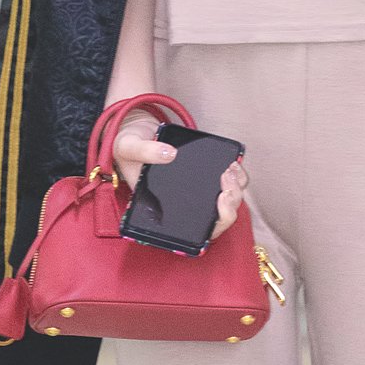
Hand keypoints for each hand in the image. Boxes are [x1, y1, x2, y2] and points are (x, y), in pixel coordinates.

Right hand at [112, 110, 248, 241]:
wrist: (135, 132)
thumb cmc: (128, 148)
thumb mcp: (128, 147)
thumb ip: (145, 152)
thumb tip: (170, 154)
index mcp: (165, 210)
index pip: (196, 231)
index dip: (216, 222)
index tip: (221, 199)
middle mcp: (184, 206)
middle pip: (219, 218)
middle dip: (231, 202)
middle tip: (226, 177)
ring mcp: (197, 192)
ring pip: (228, 201)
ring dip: (236, 188)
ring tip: (230, 169)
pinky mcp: (205, 176)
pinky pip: (228, 182)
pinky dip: (236, 176)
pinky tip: (233, 163)